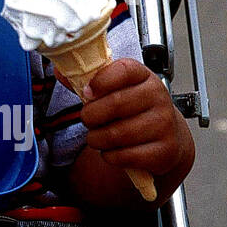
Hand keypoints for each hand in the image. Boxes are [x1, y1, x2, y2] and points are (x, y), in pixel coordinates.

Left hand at [73, 58, 193, 180]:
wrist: (166, 134)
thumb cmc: (133, 108)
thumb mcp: (114, 88)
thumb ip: (87, 79)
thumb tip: (60, 72)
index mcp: (144, 76)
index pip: (123, 70)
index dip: (100, 81)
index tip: (87, 92)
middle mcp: (159, 97)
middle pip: (114, 104)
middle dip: (91, 115)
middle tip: (88, 119)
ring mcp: (164, 124)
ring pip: (117, 134)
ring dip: (96, 139)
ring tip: (97, 136)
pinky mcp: (165, 151)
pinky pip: (125, 156)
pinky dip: (110, 156)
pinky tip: (112, 150)